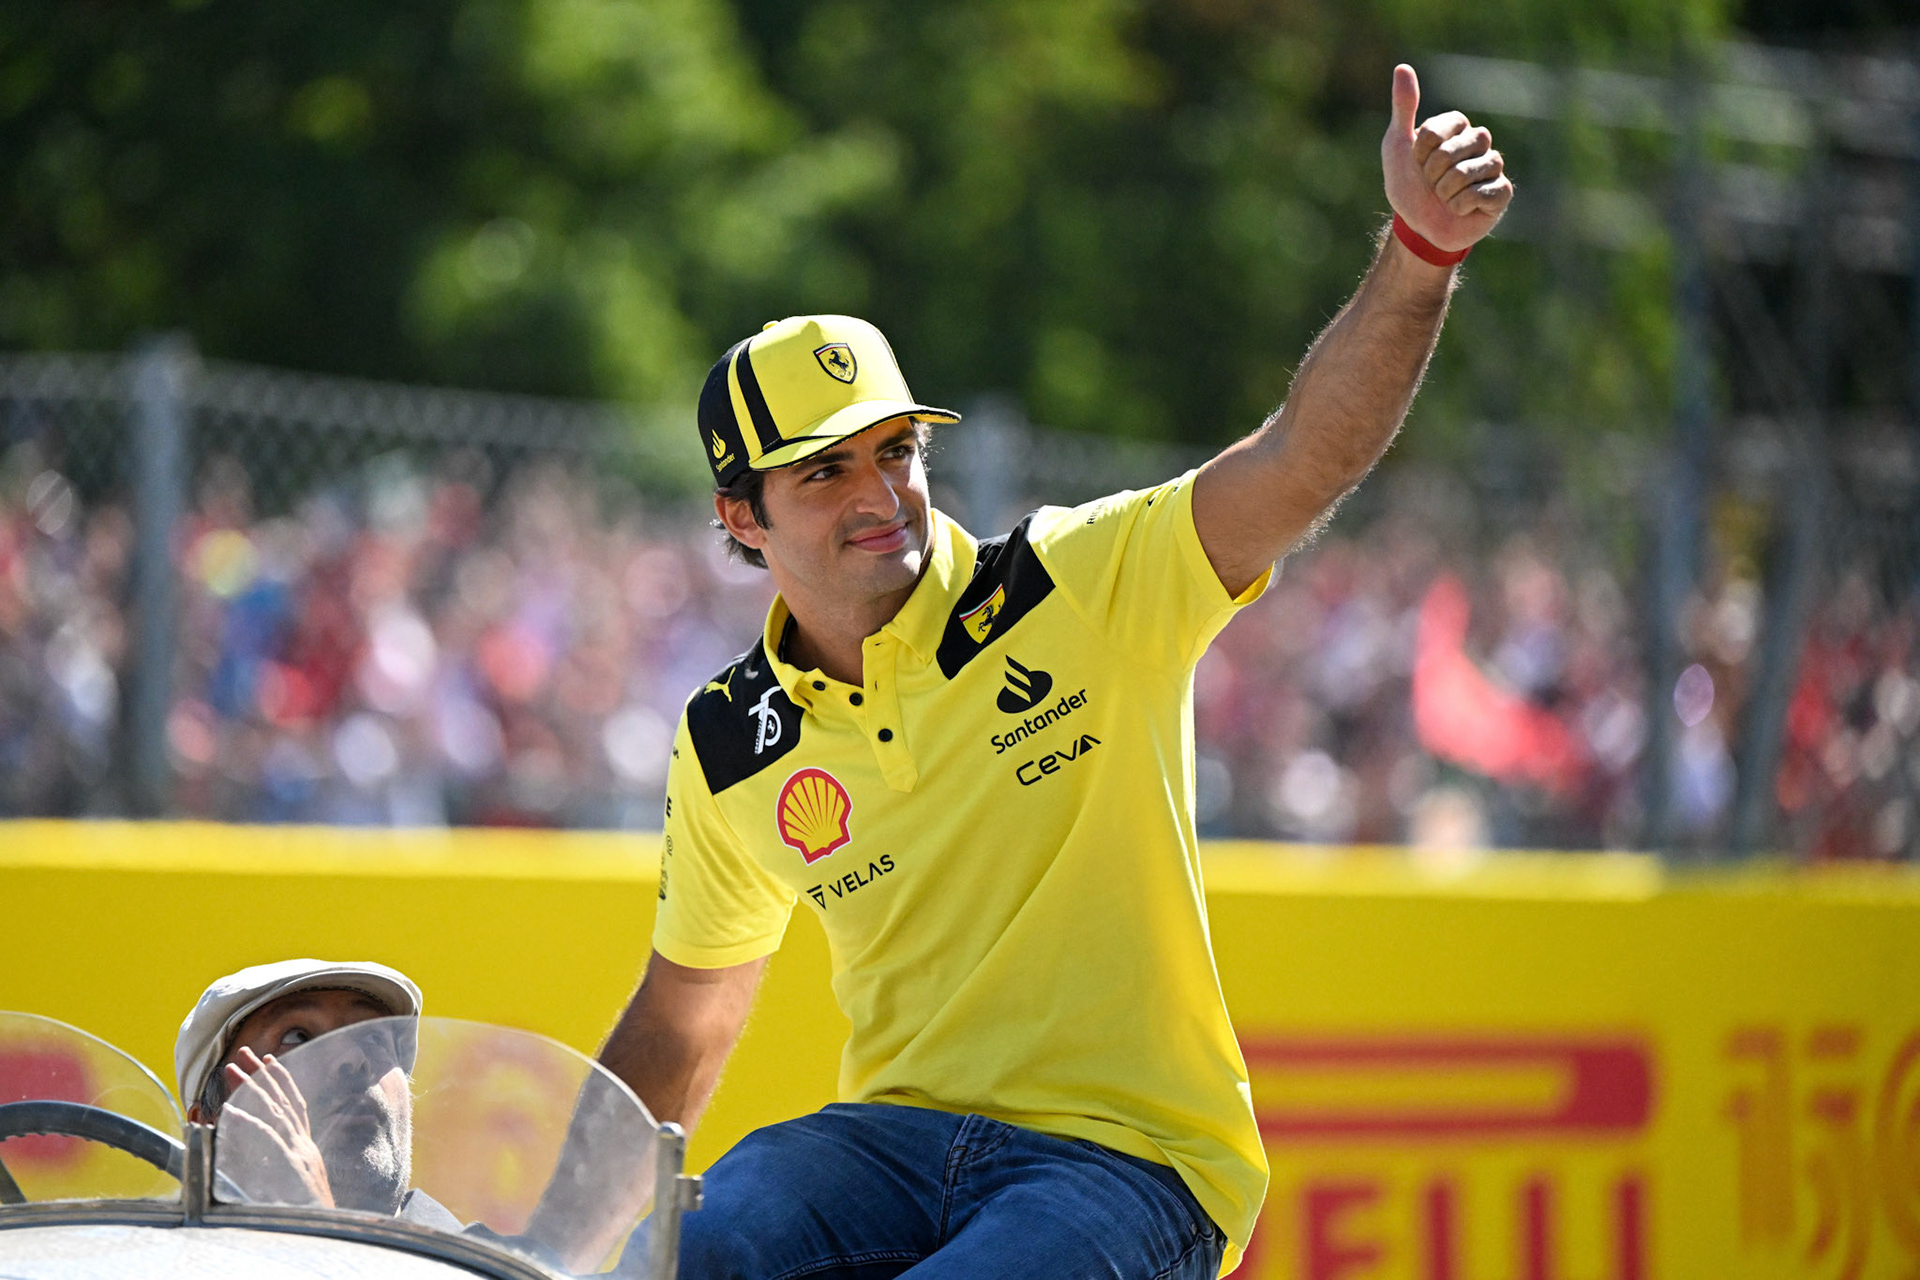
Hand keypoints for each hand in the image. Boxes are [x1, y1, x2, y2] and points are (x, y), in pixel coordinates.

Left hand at [215, 1048, 335, 1207]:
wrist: (327, 1230)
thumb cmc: (307, 1214)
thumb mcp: (293, 1186)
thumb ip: (278, 1168)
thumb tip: (256, 1155)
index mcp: (305, 1148)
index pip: (294, 1106)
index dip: (282, 1081)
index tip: (268, 1060)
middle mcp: (304, 1145)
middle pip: (282, 1102)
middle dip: (261, 1075)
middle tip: (242, 1053)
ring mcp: (300, 1154)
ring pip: (274, 1113)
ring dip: (251, 1089)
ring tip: (232, 1070)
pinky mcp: (293, 1168)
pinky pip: (268, 1141)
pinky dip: (250, 1124)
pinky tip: (232, 1112)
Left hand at [1381, 64, 1512, 253]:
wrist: (1417, 227)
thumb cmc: (1408, 185)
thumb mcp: (1397, 145)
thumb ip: (1403, 107)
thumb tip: (1402, 67)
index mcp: (1457, 127)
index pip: (1438, 130)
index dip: (1421, 153)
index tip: (1417, 163)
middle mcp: (1479, 142)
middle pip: (1456, 150)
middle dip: (1433, 173)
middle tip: (1431, 184)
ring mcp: (1493, 166)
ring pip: (1469, 172)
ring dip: (1445, 191)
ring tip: (1444, 197)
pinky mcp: (1501, 192)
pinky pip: (1484, 192)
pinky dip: (1462, 205)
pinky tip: (1460, 208)